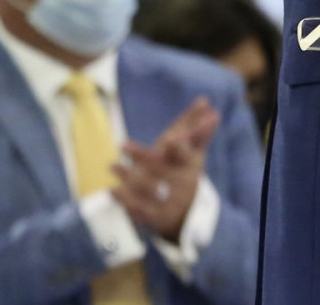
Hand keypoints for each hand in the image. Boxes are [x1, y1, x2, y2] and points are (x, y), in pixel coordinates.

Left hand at [112, 97, 216, 243]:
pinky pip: (137, 209)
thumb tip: (207, 102)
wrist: (188, 217)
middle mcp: (181, 185)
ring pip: (147, 189)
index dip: (179, 149)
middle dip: (142, 157)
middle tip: (123, 145)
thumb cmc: (187, 177)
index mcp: (190, 166)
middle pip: (162, 170)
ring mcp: (168, 202)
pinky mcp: (155, 217)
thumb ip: (198, 131)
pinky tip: (112, 190)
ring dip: (128, 175)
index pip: (185, 155)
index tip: (171, 139)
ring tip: (112, 165)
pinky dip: (124, 200)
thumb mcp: (193, 155)